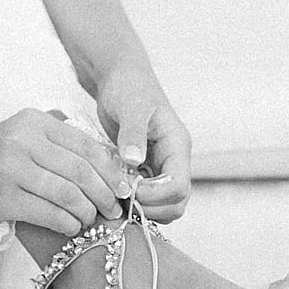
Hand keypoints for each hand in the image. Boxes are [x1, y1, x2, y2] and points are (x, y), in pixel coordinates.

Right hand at [0, 109, 129, 237]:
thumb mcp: (20, 130)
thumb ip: (55, 134)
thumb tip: (102, 152)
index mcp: (35, 122)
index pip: (86, 146)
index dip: (111, 170)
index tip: (124, 189)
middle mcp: (25, 140)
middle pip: (81, 170)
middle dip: (105, 194)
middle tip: (114, 211)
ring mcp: (12, 168)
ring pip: (67, 193)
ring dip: (87, 212)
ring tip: (91, 221)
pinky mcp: (2, 196)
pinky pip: (47, 213)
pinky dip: (67, 223)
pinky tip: (70, 227)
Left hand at [95, 66, 191, 222]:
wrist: (120, 79)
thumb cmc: (128, 86)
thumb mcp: (130, 106)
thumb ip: (133, 132)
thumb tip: (134, 160)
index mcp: (177, 146)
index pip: (178, 187)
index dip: (154, 197)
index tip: (127, 190)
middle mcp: (173, 161)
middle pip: (175, 204)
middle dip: (148, 209)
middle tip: (118, 200)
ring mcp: (161, 168)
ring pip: (162, 206)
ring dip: (140, 209)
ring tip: (113, 196)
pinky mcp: (146, 171)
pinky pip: (146, 198)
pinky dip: (131, 202)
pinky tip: (110, 191)